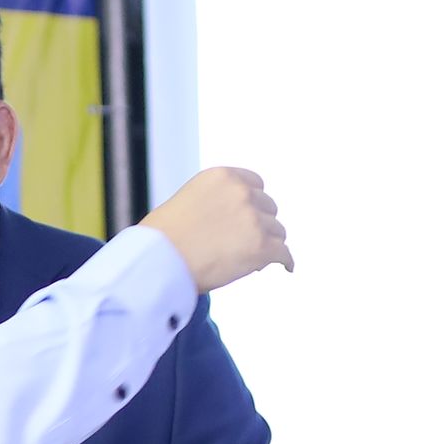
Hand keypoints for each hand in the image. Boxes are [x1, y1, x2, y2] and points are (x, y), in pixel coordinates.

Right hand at [141, 166, 292, 291]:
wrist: (158, 262)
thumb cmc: (161, 239)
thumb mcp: (187, 201)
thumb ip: (215, 202)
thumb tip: (232, 222)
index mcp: (222, 177)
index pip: (255, 184)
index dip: (253, 203)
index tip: (250, 217)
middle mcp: (242, 193)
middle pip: (269, 208)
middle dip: (260, 224)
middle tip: (246, 243)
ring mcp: (254, 220)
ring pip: (278, 232)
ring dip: (268, 244)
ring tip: (253, 260)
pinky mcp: (262, 247)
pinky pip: (283, 254)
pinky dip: (285, 260)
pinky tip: (286, 266)